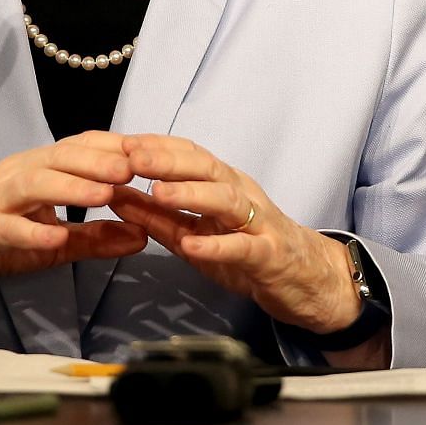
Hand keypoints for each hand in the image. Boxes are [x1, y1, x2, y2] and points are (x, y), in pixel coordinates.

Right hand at [0, 131, 146, 332]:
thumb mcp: (53, 240)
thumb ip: (96, 237)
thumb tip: (144, 237)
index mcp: (40, 168)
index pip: (82, 146)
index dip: (118, 147)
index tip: (154, 153)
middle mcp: (18, 174)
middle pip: (61, 157)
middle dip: (100, 160)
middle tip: (136, 168)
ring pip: (34, 184)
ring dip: (71, 187)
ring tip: (104, 194)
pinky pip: (4, 227)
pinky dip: (30, 232)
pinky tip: (54, 238)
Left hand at [108, 135, 362, 334]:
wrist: (309, 280)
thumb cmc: (250, 252)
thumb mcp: (197, 234)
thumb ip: (159, 218)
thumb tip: (117, 197)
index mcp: (224, 186)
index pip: (190, 155)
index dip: (157, 147)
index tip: (120, 143)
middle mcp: (243, 195)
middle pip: (207, 168)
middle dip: (168, 161)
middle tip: (132, 157)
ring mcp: (259, 224)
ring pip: (227, 200)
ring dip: (191, 194)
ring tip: (158, 193)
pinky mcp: (270, 255)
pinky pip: (244, 248)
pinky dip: (218, 246)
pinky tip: (193, 246)